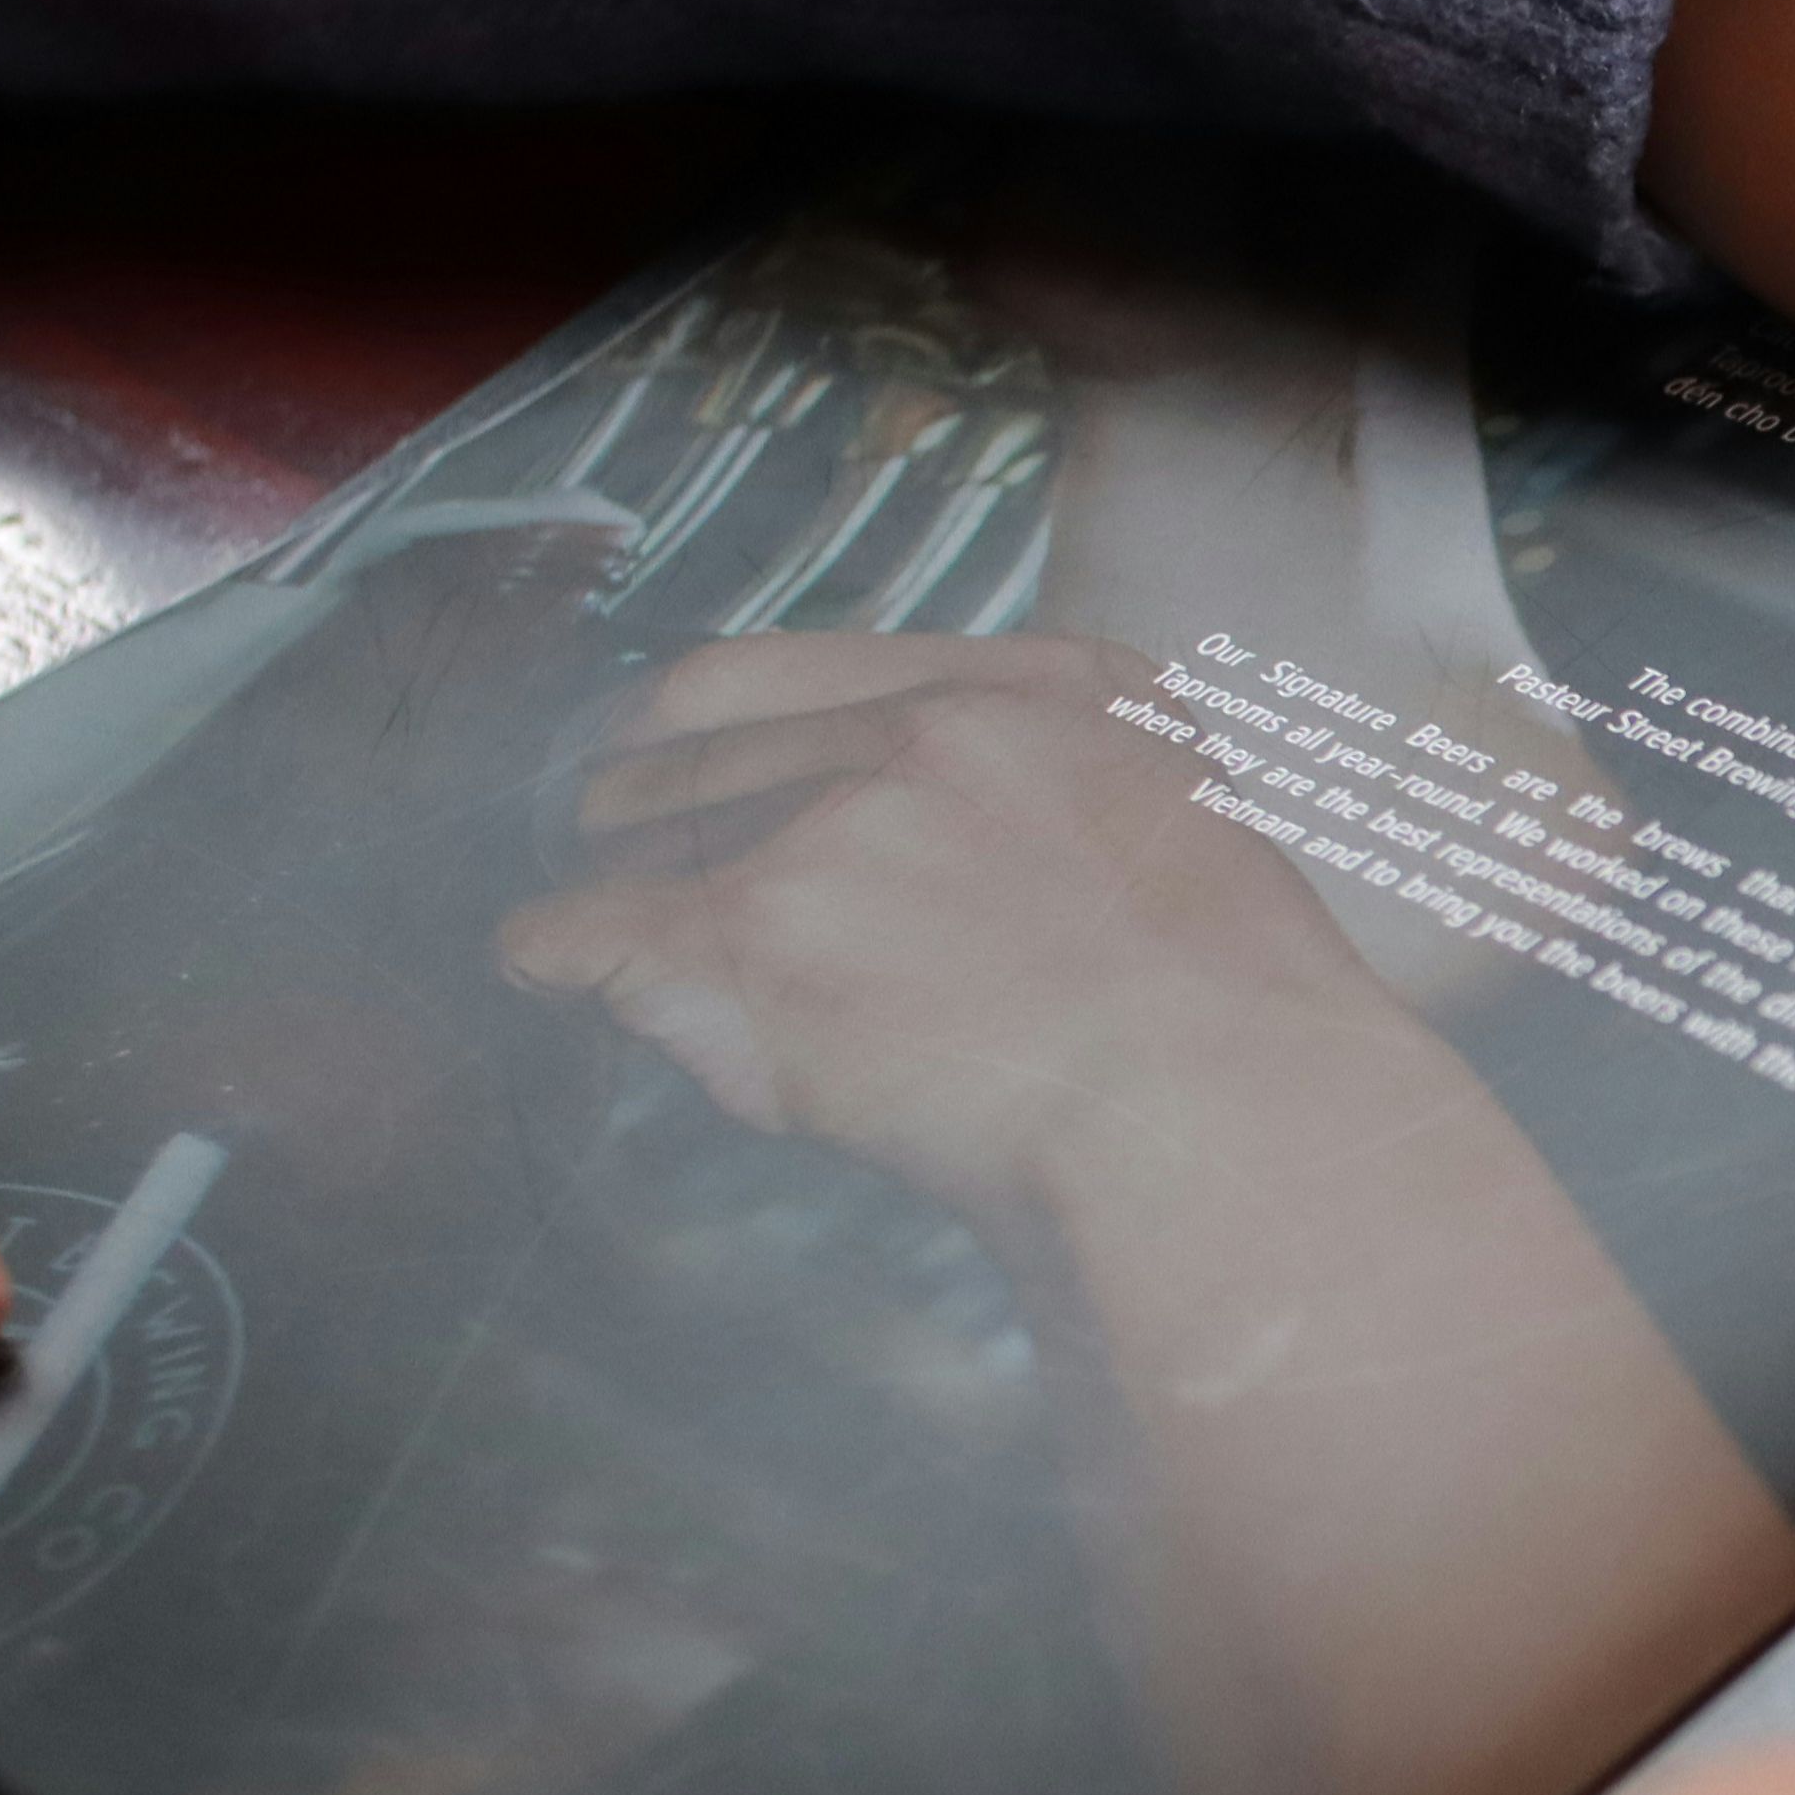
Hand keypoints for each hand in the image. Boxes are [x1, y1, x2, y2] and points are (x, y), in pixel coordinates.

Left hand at [500, 631, 1398, 1228]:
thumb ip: (1068, 800)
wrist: (1234, 1129)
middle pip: (710, 747)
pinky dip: (557, 959)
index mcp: (1053, 691)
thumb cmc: (1247, 1036)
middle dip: (654, 815)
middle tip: (628, 869)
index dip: (710, 717)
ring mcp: (841, 827)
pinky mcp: (763, 937)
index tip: (669, 748)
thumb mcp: (1193, 842)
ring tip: (619, 957)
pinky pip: (585, 935)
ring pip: (643, 837)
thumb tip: (960, 849)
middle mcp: (936, 731)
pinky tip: (546, 976)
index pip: (811, 665)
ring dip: (626, 899)